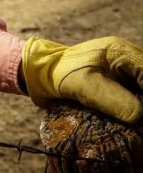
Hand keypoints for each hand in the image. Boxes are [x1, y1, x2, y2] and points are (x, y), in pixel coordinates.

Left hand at [21, 36, 142, 123]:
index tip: (141, 115)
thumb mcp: (86, 87)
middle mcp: (126, 57)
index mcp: (121, 51)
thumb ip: (114, 101)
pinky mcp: (118, 80)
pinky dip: (133, 105)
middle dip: (142, 99)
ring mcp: (123, 69)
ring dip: (138, 103)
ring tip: (133, 120)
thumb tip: (140, 116)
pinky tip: (130, 119)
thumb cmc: (59, 75)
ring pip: (141, 87)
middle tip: (136, 119)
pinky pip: (134, 93)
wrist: (40, 73)